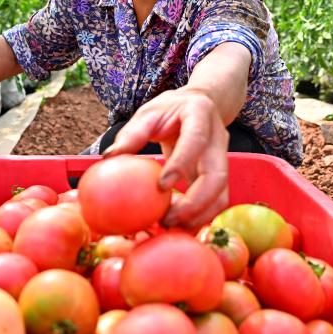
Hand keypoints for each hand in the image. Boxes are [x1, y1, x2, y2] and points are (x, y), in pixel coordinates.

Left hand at [104, 88, 228, 228]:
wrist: (201, 105)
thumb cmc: (170, 111)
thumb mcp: (149, 113)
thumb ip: (132, 134)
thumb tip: (108, 157)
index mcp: (200, 114)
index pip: (196, 140)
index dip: (181, 164)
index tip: (162, 187)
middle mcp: (218, 138)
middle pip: (217, 175)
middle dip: (195, 203)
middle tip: (167, 220)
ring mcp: (223, 158)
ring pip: (221, 193)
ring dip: (200, 215)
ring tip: (172, 228)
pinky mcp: (221, 175)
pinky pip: (217, 201)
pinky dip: (201, 217)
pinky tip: (180, 226)